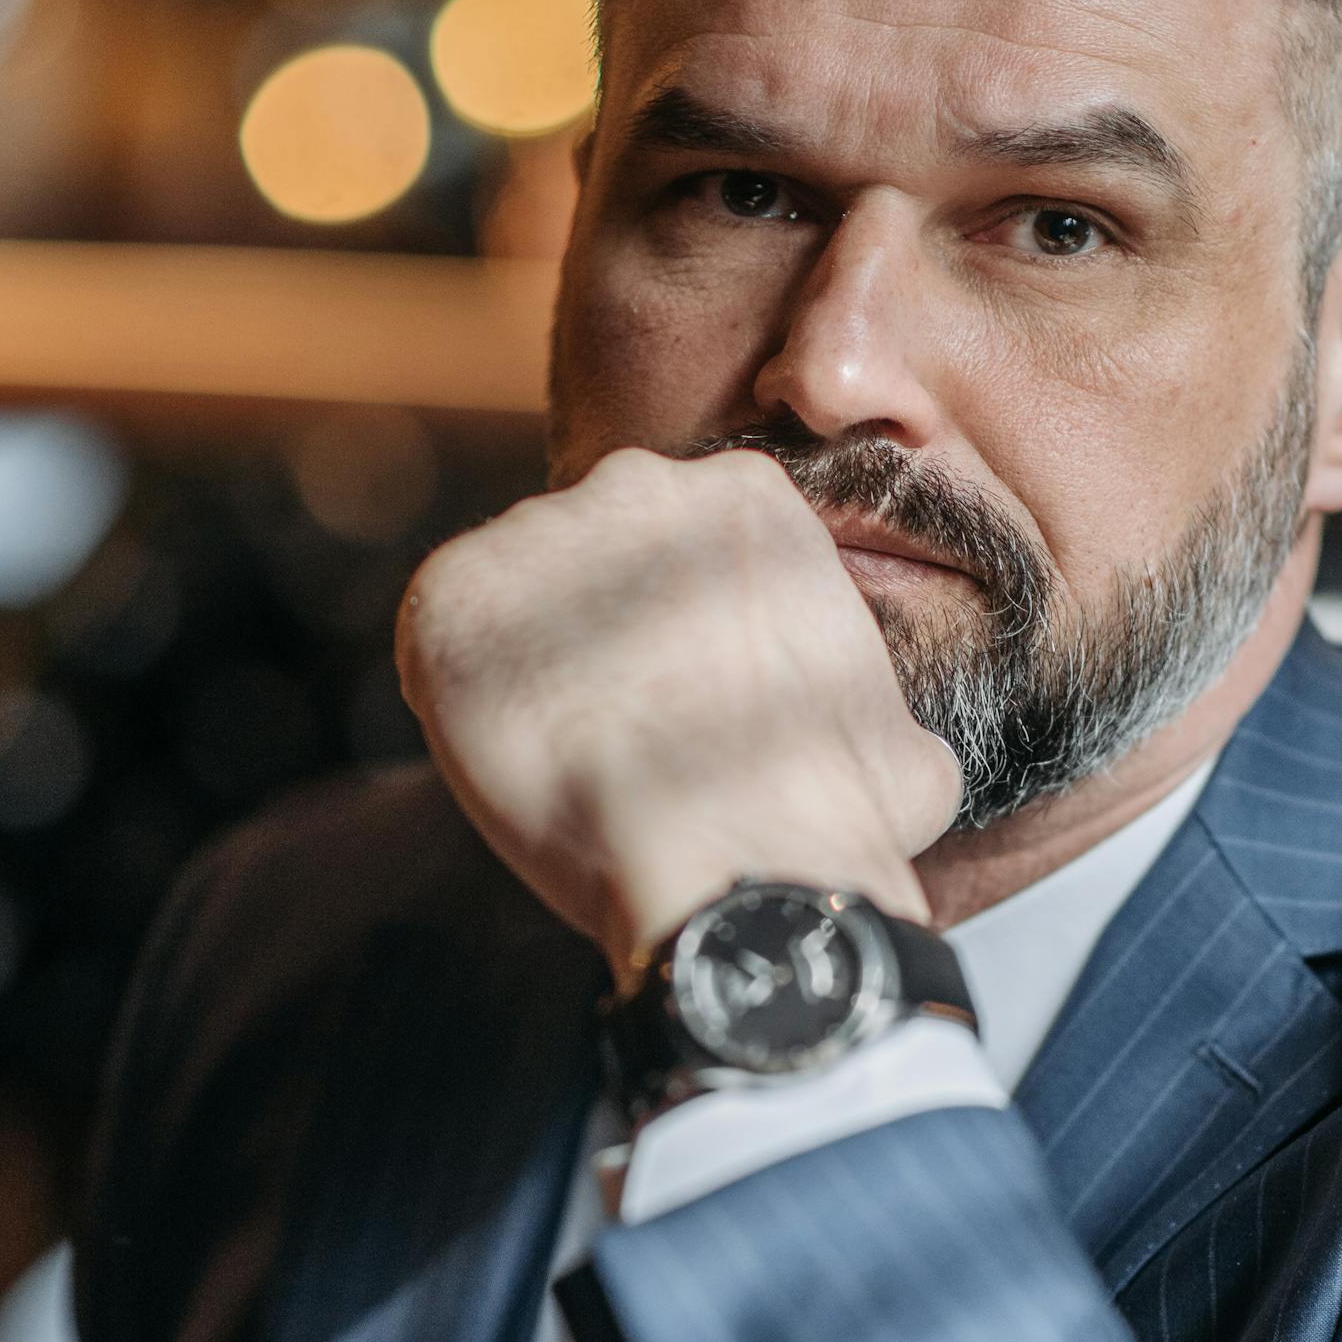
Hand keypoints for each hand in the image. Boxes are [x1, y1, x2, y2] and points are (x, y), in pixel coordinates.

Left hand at [396, 448, 961, 977]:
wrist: (732, 860)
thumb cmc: (831, 813)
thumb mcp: (897, 736)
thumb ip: (860, 699)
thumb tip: (881, 744)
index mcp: (744, 491)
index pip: (681, 548)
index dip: (677, 636)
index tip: (686, 702)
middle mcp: (635, 481)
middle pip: (598, 558)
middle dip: (605, 638)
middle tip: (627, 733)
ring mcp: (537, 532)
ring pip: (521, 605)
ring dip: (536, 674)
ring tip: (574, 764)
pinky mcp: (452, 597)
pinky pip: (444, 648)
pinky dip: (463, 708)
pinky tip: (520, 764)